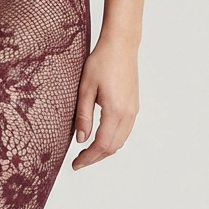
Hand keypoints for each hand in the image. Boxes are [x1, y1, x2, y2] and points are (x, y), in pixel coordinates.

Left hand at [72, 37, 139, 169]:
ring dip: (104, 151)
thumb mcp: (85, 89)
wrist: (121, 44)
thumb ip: (83, 116)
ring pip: (120, 141)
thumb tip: (81, 139)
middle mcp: (128, 114)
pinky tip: (100, 139)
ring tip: (87, 153)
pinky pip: (124, 132)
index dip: (88, 158)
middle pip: (113, 147)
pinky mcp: (133, 106)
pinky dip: (112, 141)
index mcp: (115, 111)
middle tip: (79, 161)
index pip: (102, 145)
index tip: (76, 164)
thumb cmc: (102, 61)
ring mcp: (133, 110)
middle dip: (95, 158)